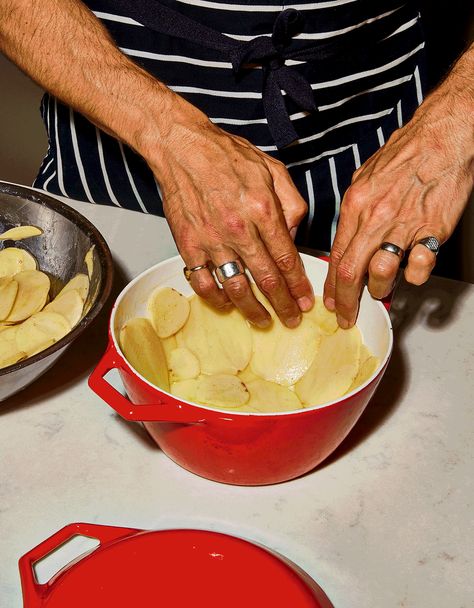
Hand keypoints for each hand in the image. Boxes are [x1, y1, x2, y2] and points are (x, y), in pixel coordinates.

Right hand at [147, 100, 313, 327]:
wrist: (182, 148)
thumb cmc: (226, 156)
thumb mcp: (273, 170)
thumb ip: (291, 204)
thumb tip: (294, 236)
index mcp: (263, 210)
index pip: (286, 258)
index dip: (298, 285)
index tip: (305, 301)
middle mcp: (238, 229)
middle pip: (267, 279)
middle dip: (283, 305)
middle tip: (292, 319)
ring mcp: (211, 240)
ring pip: (236, 287)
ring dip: (252, 310)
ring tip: (263, 320)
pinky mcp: (188, 246)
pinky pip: (203, 283)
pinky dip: (216, 299)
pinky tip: (226, 304)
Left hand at [323, 53, 473, 327]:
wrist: (441, 137)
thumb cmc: (405, 154)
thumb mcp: (365, 178)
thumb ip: (353, 211)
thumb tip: (346, 238)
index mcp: (356, 205)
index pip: (336, 255)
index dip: (331, 285)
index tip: (331, 301)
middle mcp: (376, 217)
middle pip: (351, 271)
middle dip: (345, 301)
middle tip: (346, 316)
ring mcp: (403, 225)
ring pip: (381, 273)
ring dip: (378, 290)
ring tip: (380, 291)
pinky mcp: (431, 230)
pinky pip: (418, 267)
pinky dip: (413, 276)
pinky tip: (411, 271)